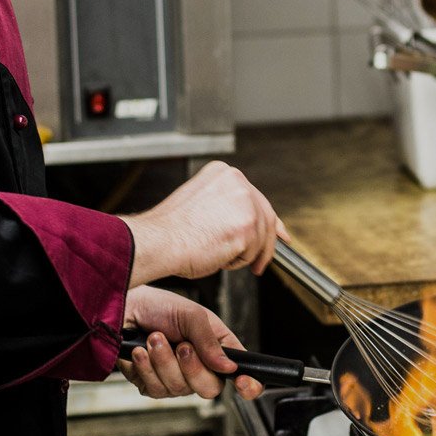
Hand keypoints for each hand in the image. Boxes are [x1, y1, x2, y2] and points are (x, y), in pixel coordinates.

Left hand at [118, 286, 262, 401]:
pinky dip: (146, 367)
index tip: (243, 384)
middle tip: (181, 345)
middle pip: (209, 388)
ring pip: (178, 389)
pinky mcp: (151, 384)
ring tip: (154, 337)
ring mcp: (175, 378)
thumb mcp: (192, 315)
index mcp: (216, 348)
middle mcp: (198, 367)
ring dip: (163, 360)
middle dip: (192, 367)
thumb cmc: (159, 306)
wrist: (124, 307)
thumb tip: (229, 367)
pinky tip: (140, 351)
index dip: (248, 385)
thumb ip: (210, 341)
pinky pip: (154, 389)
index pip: (240, 374)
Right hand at [122, 161, 283, 286]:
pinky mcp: (246, 227)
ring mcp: (243, 203)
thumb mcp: (201, 204)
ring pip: (260, 237)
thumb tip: (249, 223)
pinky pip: (253, 253)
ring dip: (243, 254)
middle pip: (266, 216)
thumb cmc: (170, 231)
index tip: (278, 233)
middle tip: (261, 261)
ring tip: (217, 255)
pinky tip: (217, 257)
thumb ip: (227, 207)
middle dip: (267, 243)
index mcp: (224, 174)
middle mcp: (237, 182)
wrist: (157, 242)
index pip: (256, 197)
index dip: (269, 220)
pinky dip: (237, 262)